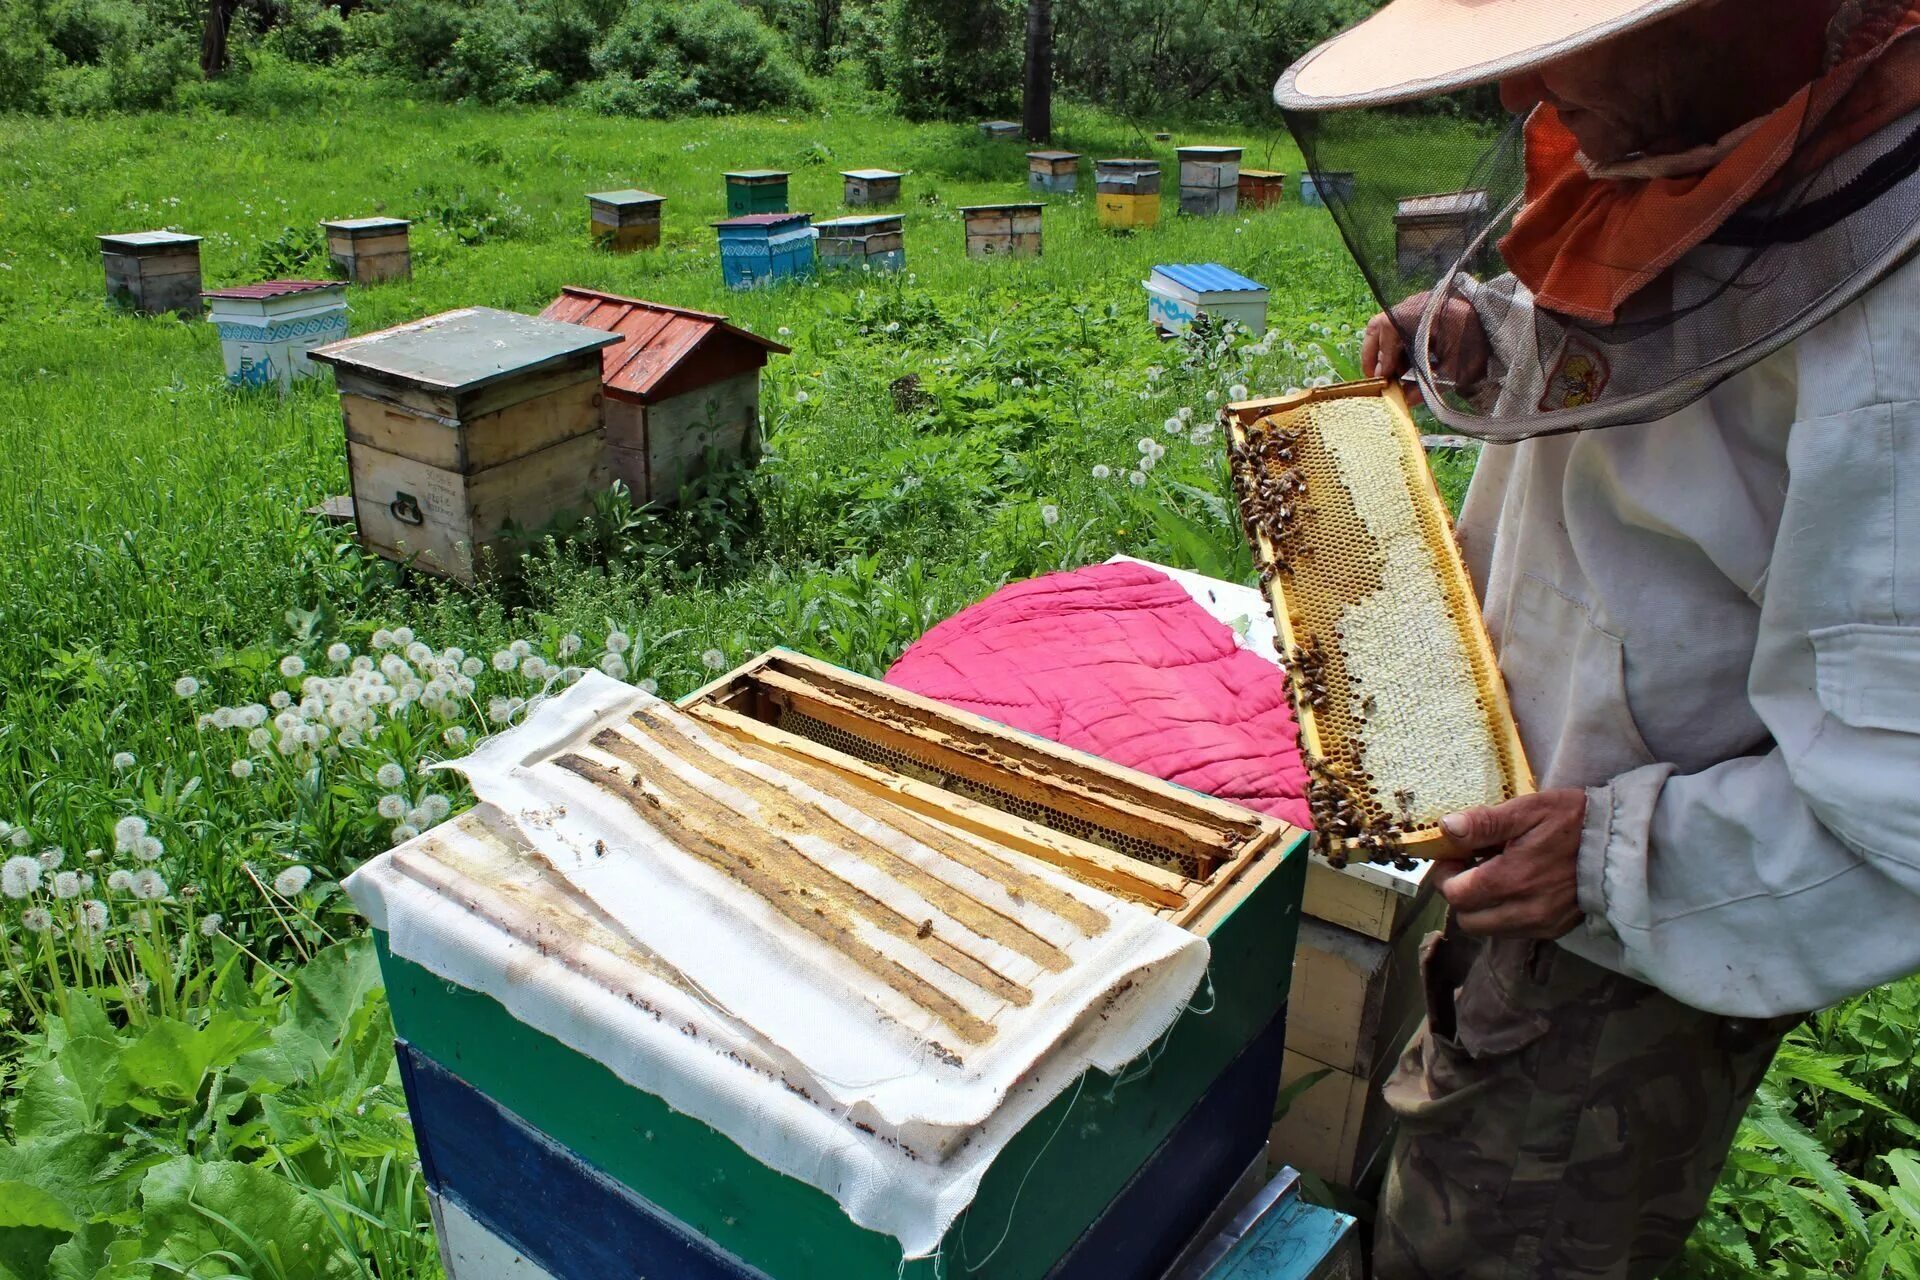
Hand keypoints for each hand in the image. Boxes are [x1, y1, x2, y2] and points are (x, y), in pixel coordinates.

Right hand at [1361, 293, 1490, 406]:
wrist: (1502, 326)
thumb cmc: (1480, 345)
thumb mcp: (1455, 371)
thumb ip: (1427, 385)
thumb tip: (1405, 401)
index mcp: (1422, 314)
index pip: (1388, 331)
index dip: (1382, 357)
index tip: (1383, 379)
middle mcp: (1416, 305)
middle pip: (1380, 325)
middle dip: (1374, 353)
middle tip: (1375, 377)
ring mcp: (1419, 306)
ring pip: (1387, 326)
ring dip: (1385, 350)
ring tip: (1390, 375)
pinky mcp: (1424, 312)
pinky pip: (1401, 327)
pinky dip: (1398, 346)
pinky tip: (1405, 366)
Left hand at [1433, 789, 1586, 938]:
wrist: (1622, 842)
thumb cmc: (1574, 820)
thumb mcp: (1529, 809)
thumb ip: (1485, 822)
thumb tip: (1446, 828)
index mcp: (1511, 879)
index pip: (1455, 894)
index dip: (1447, 874)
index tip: (1456, 854)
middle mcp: (1524, 910)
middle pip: (1467, 919)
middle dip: (1461, 894)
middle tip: (1471, 866)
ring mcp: (1541, 924)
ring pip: (1488, 929)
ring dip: (1481, 907)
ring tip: (1495, 875)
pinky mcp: (1555, 930)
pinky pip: (1513, 931)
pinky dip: (1504, 914)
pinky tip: (1516, 888)